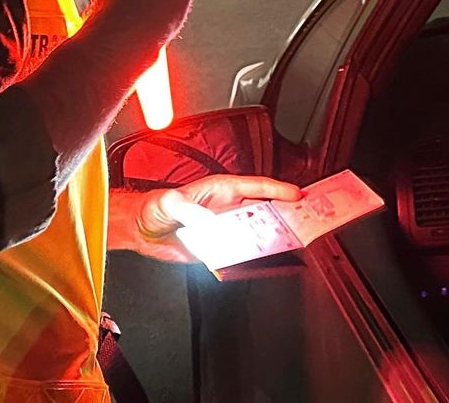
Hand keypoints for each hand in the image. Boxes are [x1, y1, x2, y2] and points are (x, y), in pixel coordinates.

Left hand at [126, 175, 301, 263]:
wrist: (142, 231)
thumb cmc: (153, 208)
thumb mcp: (168, 202)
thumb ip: (187, 209)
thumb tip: (208, 220)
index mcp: (219, 190)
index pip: (255, 187)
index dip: (277, 189)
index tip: (297, 194)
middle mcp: (226, 208)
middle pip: (264, 209)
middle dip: (285, 213)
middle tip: (306, 220)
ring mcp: (225, 229)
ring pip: (257, 232)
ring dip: (273, 237)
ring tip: (292, 242)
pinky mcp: (219, 249)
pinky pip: (242, 253)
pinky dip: (254, 257)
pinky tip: (263, 261)